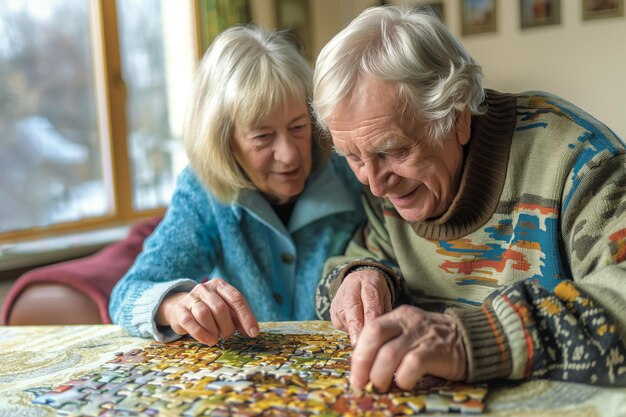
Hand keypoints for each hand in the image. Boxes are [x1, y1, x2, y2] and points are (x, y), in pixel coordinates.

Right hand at [157, 278, 258, 345]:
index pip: (236, 299)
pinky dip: (201, 333)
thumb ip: (238, 319)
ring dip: (213, 331)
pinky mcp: (179, 309)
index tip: (253, 332)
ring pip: (204, 314)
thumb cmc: (209, 311)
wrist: (179, 308)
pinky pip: (190, 322)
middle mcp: (205, 288)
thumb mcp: (226, 311)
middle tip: (227, 336)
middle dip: (227, 327)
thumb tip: (252, 332)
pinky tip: (208, 340)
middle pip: (220, 308)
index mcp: (220, 285)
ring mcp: (191, 297)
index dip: (246, 317)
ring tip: (216, 338)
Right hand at [330, 268, 391, 344]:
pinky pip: (339, 323)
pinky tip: (356, 331)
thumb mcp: (385, 297)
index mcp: (369, 282)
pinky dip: (348, 330)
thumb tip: (384, 334)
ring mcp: (339, 297)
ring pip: (344, 317)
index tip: (375, 335)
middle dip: (356, 328)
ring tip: (362, 343)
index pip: (370, 302)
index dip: (371, 320)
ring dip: (353, 332)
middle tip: (360, 345)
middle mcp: (351, 287)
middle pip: (352, 308)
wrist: (359, 278)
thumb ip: (384, 313)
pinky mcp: (332, 308)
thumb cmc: (376, 292)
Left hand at [350, 305, 466, 390]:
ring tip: (381, 386)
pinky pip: (412, 365)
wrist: (472, 339)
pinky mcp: (436, 351)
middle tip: (361, 383)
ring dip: (380, 375)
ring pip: (389, 354)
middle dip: (362, 362)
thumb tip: (365, 368)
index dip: (359, 353)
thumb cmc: (435, 341)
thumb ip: (390, 342)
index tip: (355, 374)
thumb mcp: (410, 332)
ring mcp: (422, 335)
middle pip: (374, 336)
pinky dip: (403, 379)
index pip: (370, 329)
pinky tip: (405, 384)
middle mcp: (408, 321)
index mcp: (398, 316)